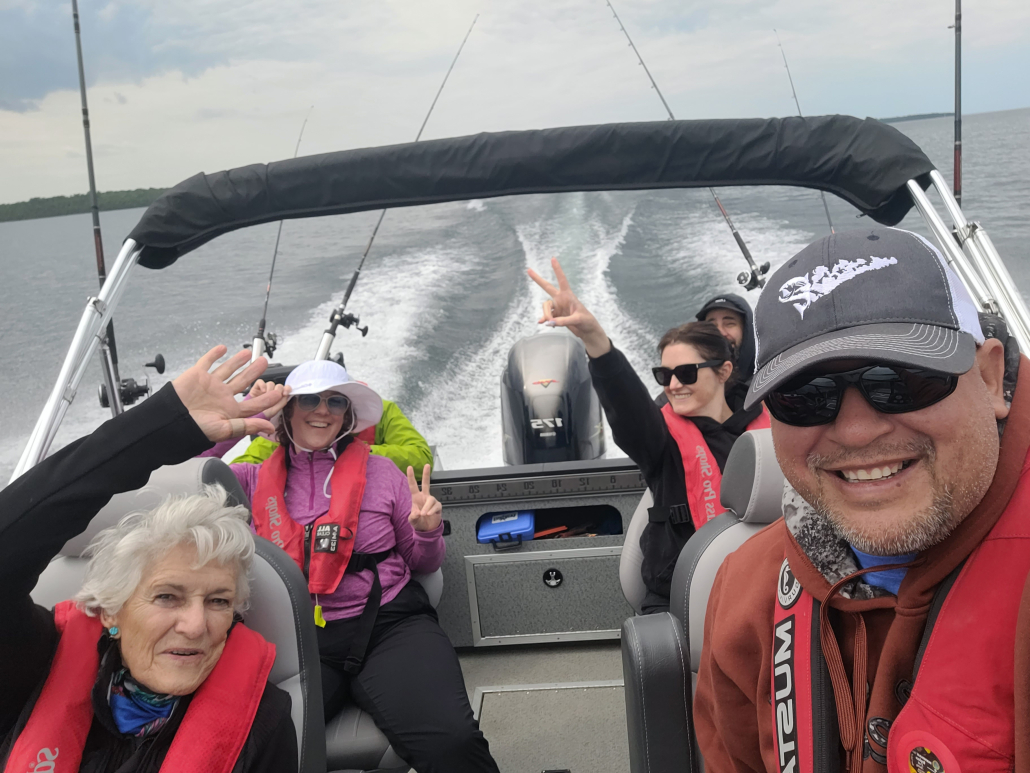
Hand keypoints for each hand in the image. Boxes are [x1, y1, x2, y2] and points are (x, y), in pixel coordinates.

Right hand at [172, 346, 292, 442]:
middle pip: (242, 382)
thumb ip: (248, 425)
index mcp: (230, 410)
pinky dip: (214, 354)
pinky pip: (207, 362)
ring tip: (248, 354)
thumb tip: (270, 427)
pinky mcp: (197, 375)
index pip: (252, 403)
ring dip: (237, 361)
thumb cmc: (196, 428)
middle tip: (265, 362)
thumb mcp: (225, 429)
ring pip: (227, 370)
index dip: (266, 398)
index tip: (280, 391)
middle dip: (254, 372)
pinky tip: (222, 348)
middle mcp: (222, 396)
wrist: (170, 420)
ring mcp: (210, 385)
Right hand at [247, 379, 289, 419]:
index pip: (286, 388)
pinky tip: (263, 392)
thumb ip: (282, 402)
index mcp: (279, 396)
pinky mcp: (256, 387)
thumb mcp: (275, 410)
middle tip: (274, 396)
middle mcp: (272, 392)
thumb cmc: (263, 414)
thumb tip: (286, 394)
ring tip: (266, 396)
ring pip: (270, 383)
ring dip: (270, 389)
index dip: (287, 389)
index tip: (285, 393)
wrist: (250, 416)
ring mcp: (264, 389)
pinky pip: (260, 381)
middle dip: (278, 390)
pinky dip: (263, 385)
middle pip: (279, 385)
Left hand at [407, 465, 441, 531]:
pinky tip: (429, 515)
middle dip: (426, 474)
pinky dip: (432, 511)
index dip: (411, 477)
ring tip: (424, 515)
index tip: (409, 467)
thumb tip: (417, 513)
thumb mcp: (413, 520)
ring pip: (430, 500)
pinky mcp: (438, 506)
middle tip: (427, 465)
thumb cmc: (418, 522)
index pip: (413, 486)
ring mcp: (432, 501)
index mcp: (416, 498)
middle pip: (426, 484)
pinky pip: (436, 506)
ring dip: (427, 507)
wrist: (427, 529)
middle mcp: (424, 497)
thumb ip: (413, 517)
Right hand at [527, 257, 610, 356]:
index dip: (557, 270)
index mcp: (568, 295)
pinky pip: (546, 317)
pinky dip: (545, 320)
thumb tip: (550, 322)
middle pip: (547, 287)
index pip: (562, 280)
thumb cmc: (586, 321)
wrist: (587, 331)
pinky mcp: (556, 316)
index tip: (553, 258)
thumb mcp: (578, 319)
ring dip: (546, 314)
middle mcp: (561, 299)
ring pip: (545, 307)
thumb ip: (563, 320)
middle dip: (538, 279)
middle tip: (528, 270)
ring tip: (550, 323)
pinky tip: (543, 323)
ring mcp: (557, 307)